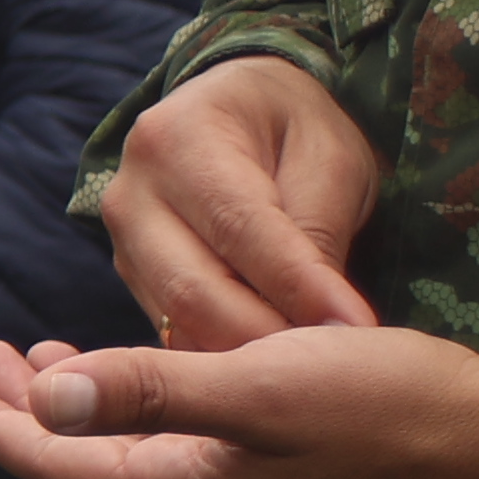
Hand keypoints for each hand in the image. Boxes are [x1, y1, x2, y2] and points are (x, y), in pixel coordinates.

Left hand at [0, 326, 478, 478]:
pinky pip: (180, 455)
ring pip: (134, 457)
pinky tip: (134, 378)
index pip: (64, 468)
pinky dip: (139, 412)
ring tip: (33, 357)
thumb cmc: (386, 403)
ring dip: (81, 406)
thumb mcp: (257, 384)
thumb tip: (42, 401)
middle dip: (25, 411)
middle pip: (88, 465)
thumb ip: (148, 392)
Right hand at [99, 56, 382, 346]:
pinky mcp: (131, 275)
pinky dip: (226, 352)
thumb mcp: (329, 160)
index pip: (238, 229)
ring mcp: (122, 237)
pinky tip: (276, 357)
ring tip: (313, 366)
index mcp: (179, 139)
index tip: (356, 330)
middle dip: (270, 338)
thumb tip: (336, 325)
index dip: (298, 287)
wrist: (238, 112)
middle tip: (338, 364)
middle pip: (193, 289)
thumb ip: (321, 234)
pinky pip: (174, 329)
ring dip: (247, 354)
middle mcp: (131, 191)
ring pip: (178, 321)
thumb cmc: (294, 129)